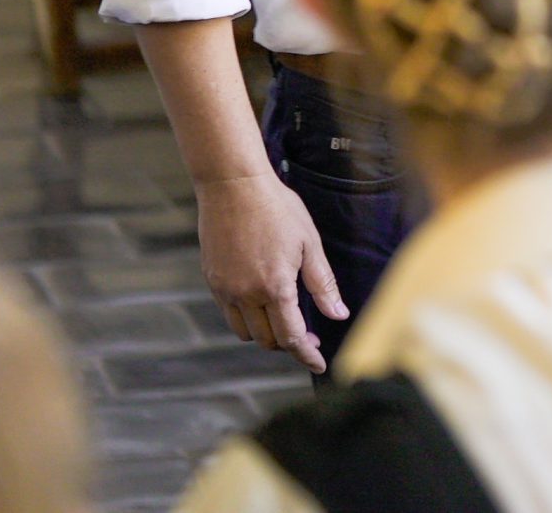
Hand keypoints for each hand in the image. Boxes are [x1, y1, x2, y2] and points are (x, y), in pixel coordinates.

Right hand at [196, 172, 347, 373]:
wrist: (234, 187)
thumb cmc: (278, 210)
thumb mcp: (310, 244)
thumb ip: (322, 285)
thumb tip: (338, 316)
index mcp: (275, 287)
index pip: (291, 336)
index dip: (306, 355)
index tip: (319, 364)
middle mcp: (246, 295)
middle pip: (268, 339)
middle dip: (289, 344)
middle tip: (309, 336)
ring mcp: (225, 290)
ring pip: (246, 331)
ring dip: (267, 333)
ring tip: (287, 319)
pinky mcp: (213, 281)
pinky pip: (230, 314)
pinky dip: (248, 318)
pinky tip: (264, 303)